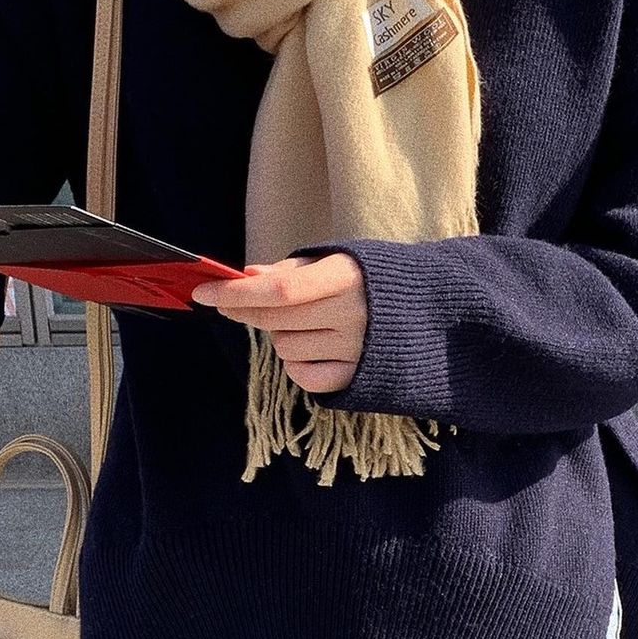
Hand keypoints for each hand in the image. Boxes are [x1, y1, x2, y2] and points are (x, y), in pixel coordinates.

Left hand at [190, 254, 367, 393]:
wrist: (435, 311)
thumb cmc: (377, 280)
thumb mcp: (342, 260)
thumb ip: (294, 269)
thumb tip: (248, 276)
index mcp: (348, 277)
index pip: (280, 290)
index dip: (237, 292)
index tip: (202, 291)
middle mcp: (353, 315)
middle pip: (276, 320)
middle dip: (245, 310)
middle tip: (235, 303)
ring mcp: (356, 350)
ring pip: (285, 348)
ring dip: (280, 335)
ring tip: (305, 323)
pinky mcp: (358, 377)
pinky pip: (304, 378)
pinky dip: (295, 364)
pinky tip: (310, 348)